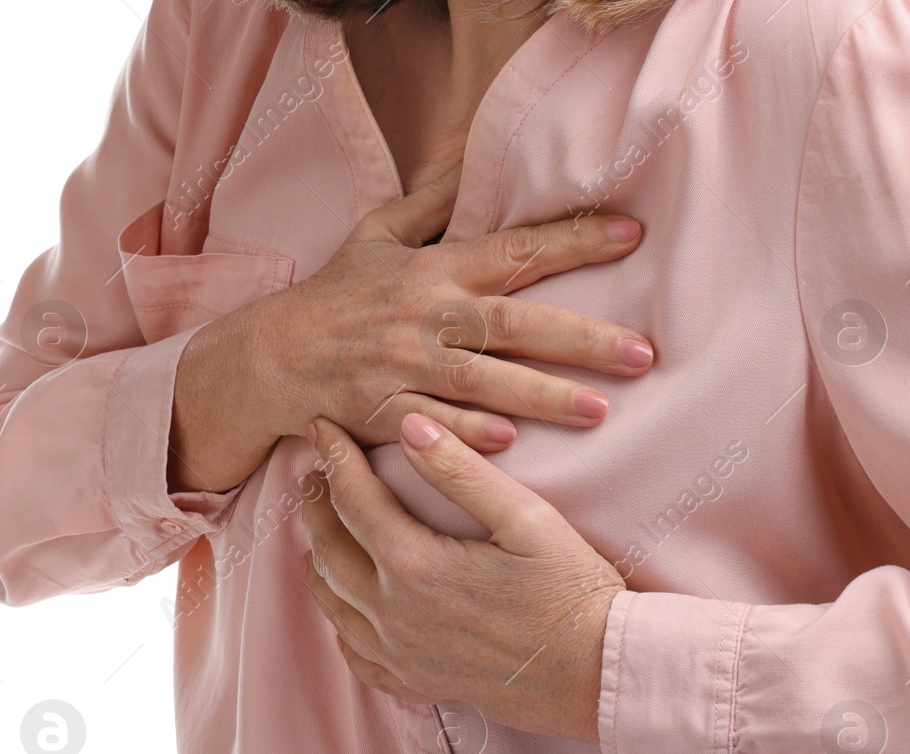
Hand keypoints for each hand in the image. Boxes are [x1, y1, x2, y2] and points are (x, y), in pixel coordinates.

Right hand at [250, 162, 654, 450]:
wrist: (267, 358)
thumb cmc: (335, 296)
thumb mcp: (377, 234)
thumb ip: (433, 202)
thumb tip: (475, 155)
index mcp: (433, 269)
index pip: (514, 250)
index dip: (573, 241)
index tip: (631, 235)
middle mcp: (424, 316)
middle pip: (513, 325)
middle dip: (580, 339)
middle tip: (642, 354)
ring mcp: (401, 366)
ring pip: (483, 381)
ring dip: (542, 396)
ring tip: (601, 409)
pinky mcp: (381, 412)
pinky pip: (432, 426)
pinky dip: (468, 434)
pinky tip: (512, 443)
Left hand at [298, 413, 622, 743]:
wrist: (599, 674)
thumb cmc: (574, 591)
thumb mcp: (527, 518)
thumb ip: (461, 472)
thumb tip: (410, 424)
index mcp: (416, 565)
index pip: (352, 498)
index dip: (334, 458)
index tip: (320, 428)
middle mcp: (394, 614)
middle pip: (329, 549)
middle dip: (317, 504)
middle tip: (316, 473)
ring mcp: (401, 655)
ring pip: (332, 602)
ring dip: (320, 559)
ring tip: (323, 531)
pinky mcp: (417, 684)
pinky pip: (355, 655)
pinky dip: (340, 621)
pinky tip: (349, 605)